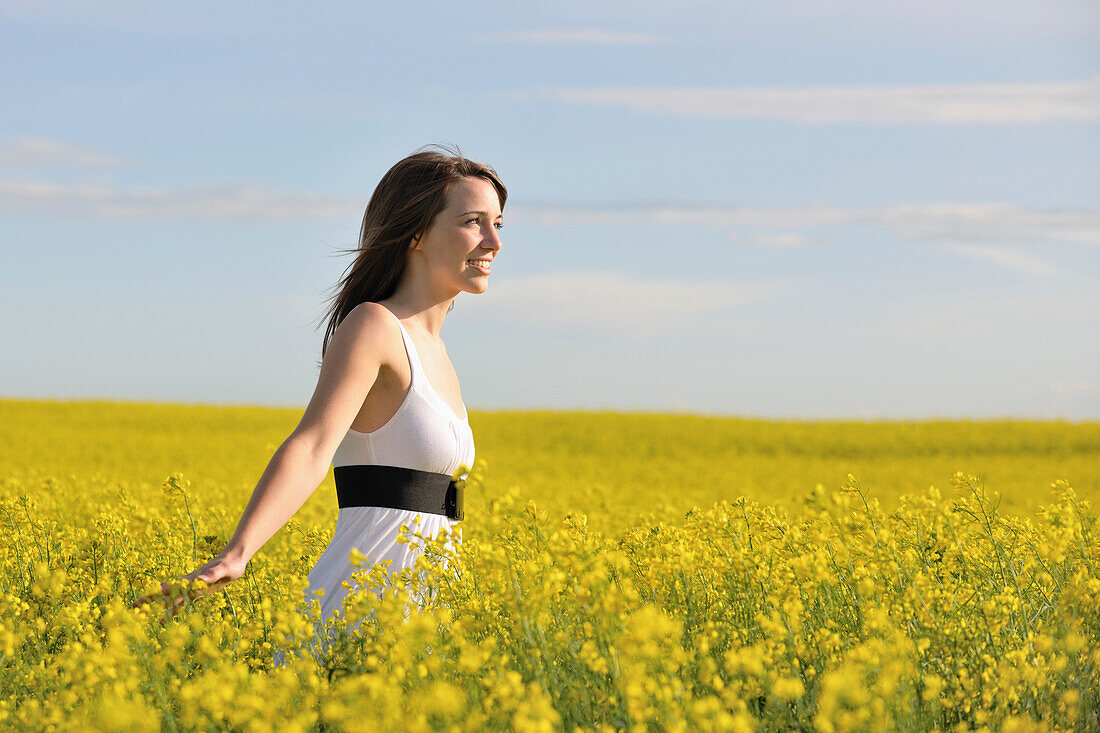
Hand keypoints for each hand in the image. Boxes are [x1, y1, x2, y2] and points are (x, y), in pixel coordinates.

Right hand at [131, 551, 247, 618]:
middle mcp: (188, 584)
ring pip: (172, 601)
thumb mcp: (223, 569)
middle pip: (167, 594)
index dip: (165, 590)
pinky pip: (182, 604)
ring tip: (144, 618)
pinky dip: (172, 612)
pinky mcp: (196, 594)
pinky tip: (162, 620)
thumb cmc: (229, 564)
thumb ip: (212, 574)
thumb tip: (201, 579)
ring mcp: (191, 589)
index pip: (176, 586)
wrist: (233, 561)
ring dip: (160, 609)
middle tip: (134, 606)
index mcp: (193, 578)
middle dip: (151, 600)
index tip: (153, 594)